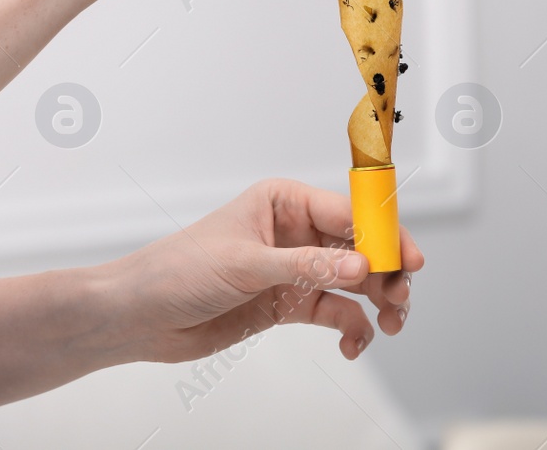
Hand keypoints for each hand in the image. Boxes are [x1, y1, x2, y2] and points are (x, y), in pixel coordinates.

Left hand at [101, 179, 423, 364]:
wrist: (138, 316)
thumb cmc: (178, 271)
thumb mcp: (246, 264)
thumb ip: (307, 266)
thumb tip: (361, 265)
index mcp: (286, 202)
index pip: (349, 212)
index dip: (385, 234)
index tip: (408, 259)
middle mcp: (296, 231)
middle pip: (362, 247)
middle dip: (386, 273)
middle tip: (399, 300)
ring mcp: (295, 269)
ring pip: (354, 282)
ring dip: (376, 303)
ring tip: (388, 325)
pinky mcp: (288, 304)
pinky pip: (334, 313)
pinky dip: (351, 328)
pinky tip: (352, 345)